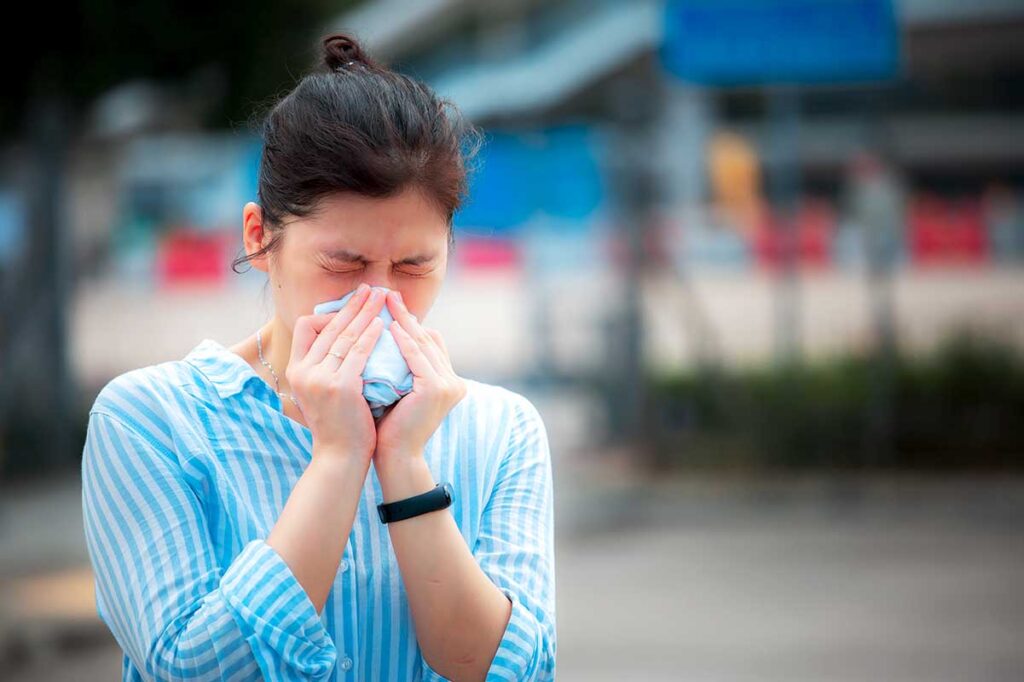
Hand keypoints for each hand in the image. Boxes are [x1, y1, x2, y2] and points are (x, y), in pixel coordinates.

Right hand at [286, 283, 385, 463]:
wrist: (340, 458)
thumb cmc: (338, 425)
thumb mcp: (321, 392)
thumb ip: (326, 366)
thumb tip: (342, 339)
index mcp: (295, 370)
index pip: (305, 326)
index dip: (329, 313)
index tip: (351, 307)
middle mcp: (303, 371)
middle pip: (329, 326)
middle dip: (352, 305)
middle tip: (371, 290)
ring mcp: (319, 379)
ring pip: (344, 335)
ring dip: (365, 313)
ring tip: (381, 299)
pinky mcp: (340, 387)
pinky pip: (358, 352)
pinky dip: (371, 335)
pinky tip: (383, 325)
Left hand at [373, 289, 467, 466]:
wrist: (395, 456)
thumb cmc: (389, 425)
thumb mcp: (398, 388)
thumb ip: (399, 366)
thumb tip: (381, 337)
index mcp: (448, 381)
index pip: (430, 342)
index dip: (411, 322)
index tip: (389, 304)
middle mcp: (454, 381)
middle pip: (427, 338)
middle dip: (406, 315)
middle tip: (386, 293)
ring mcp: (449, 385)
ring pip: (423, 343)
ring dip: (403, 320)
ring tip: (385, 301)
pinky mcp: (437, 388)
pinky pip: (417, 357)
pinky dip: (403, 340)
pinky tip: (388, 325)